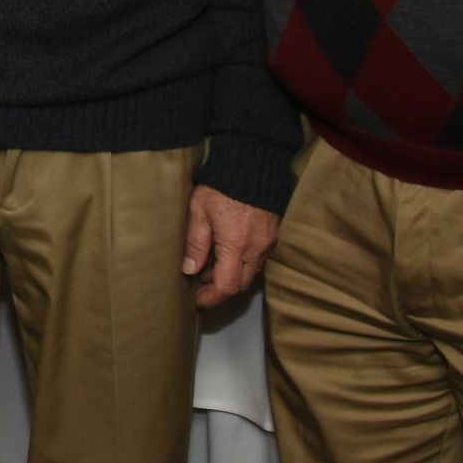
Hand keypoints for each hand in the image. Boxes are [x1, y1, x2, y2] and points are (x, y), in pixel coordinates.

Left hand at [181, 185, 278, 307]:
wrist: (253, 162)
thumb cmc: (221, 185)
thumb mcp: (199, 211)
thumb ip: (195, 243)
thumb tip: (190, 270)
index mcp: (236, 245)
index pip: (227, 286)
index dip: (211, 298)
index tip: (197, 300)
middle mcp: (257, 249)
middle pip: (241, 285)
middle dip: (220, 290)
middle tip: (200, 285)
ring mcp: (268, 242)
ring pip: (251, 273)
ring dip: (231, 276)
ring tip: (209, 266)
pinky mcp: (273, 234)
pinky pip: (259, 259)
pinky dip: (242, 263)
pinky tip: (226, 252)